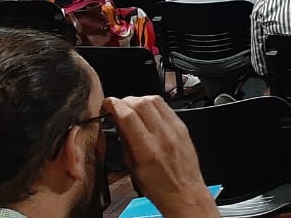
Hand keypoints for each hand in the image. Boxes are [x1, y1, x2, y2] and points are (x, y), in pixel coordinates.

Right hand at [105, 96, 219, 217]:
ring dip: (139, 100)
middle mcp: (163, 136)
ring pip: (155, 100)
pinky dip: (153, 105)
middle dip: (125, 101)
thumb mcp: (132, 167)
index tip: (107, 104)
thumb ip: (125, 142)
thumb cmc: (158, 186)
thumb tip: (117, 122)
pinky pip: (166, 107)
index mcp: (147, 150)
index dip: (115, 105)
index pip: (129, 116)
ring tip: (131, 108)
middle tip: (117, 106)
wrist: (184, 191)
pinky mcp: (183, 127)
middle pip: (142, 103)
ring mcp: (175, 129)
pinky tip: (147, 112)